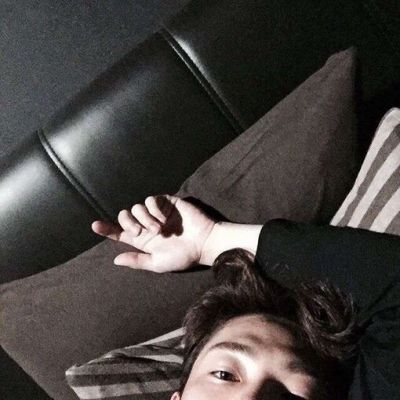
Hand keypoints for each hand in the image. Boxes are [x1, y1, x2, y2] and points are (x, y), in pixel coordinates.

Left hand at [91, 195, 215, 271]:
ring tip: (159, 229)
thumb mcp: (158, 263)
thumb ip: (137, 261)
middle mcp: (146, 225)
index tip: (94, 226)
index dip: (107, 229)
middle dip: (127, 223)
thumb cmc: (183, 256)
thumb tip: (115, 260)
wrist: (203, 243)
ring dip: (144, 219)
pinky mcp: (166, 203)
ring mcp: (156, 213)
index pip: (120, 233)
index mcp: (143, 240)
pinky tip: (163, 218)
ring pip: (136, 207)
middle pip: (125, 216)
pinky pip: (151, 200)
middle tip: (139, 232)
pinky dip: (153, 209)